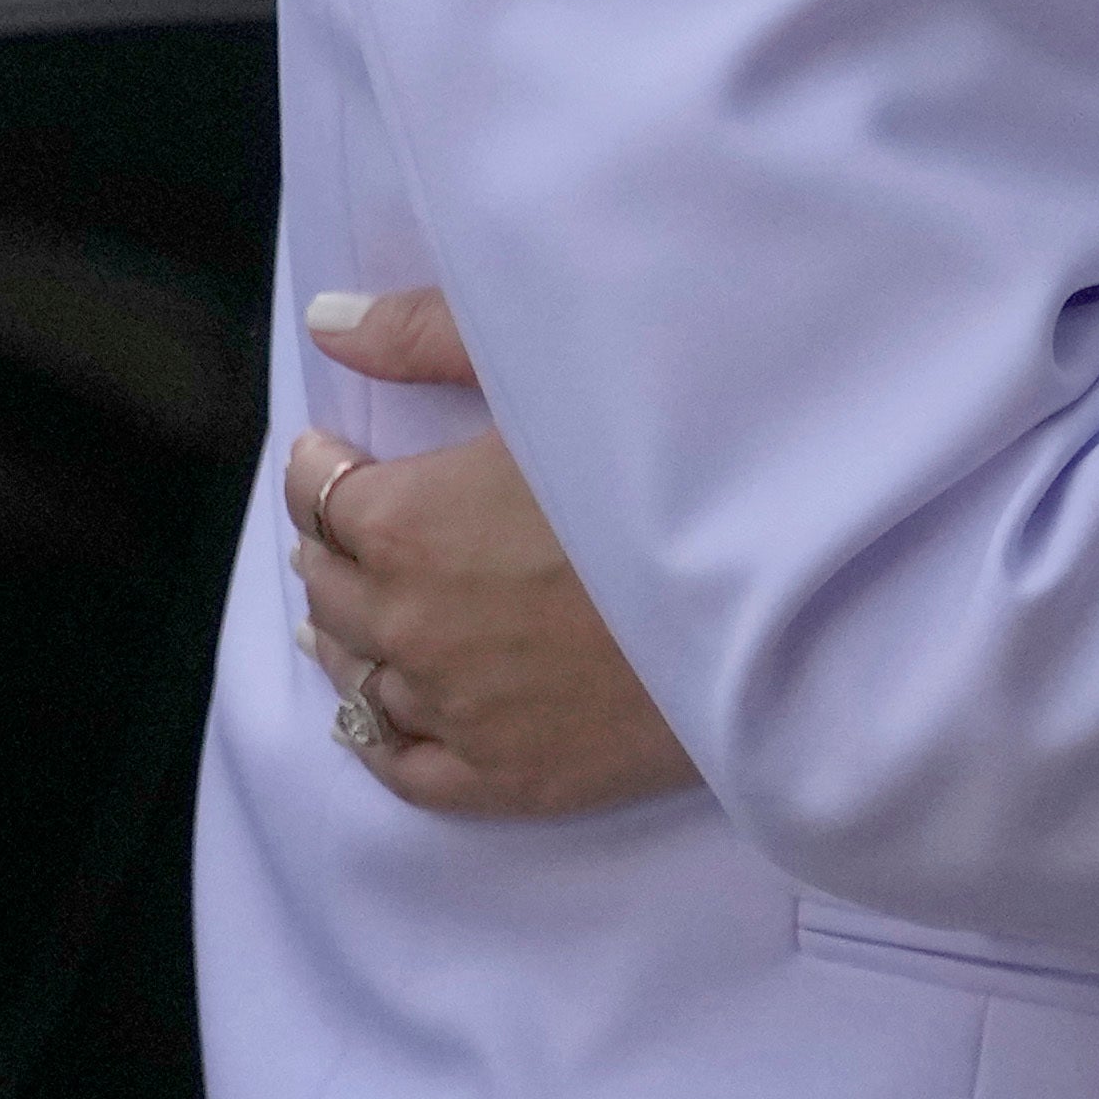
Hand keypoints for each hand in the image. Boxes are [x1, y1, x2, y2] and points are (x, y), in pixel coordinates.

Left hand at [288, 289, 700, 822]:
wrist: (777, 592)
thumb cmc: (671, 465)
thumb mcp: (552, 370)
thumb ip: (427, 337)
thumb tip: (325, 323)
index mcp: (408, 524)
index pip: (321, 495)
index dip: (327, 466)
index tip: (341, 453)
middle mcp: (409, 624)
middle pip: (329, 586)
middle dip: (338, 546)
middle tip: (360, 525)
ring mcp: (453, 709)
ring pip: (356, 675)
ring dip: (351, 634)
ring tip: (362, 610)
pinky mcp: (503, 775)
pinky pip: (400, 766)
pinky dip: (375, 733)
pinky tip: (379, 710)